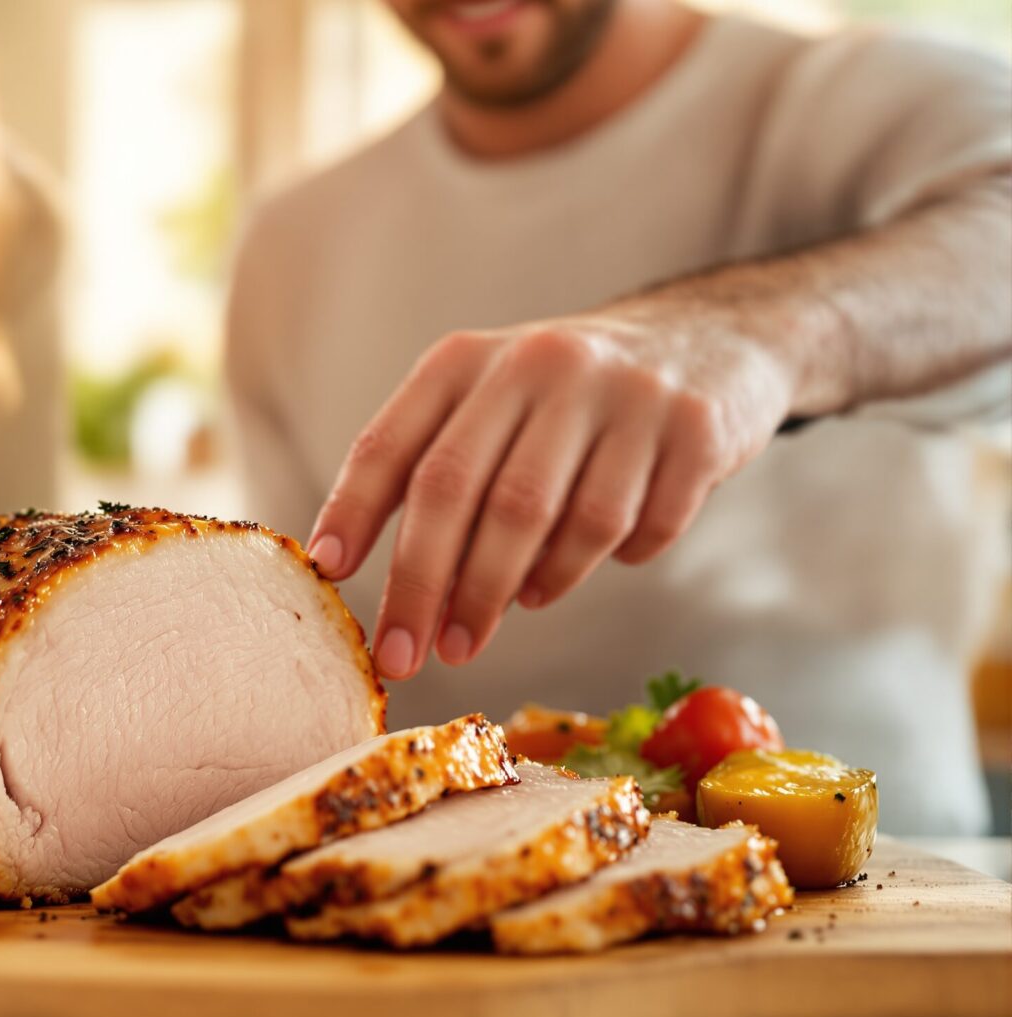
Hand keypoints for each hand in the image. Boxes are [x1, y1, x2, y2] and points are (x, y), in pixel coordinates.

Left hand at [307, 312, 796, 679]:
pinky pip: (638, 530)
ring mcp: (623, 394)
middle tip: (409, 657)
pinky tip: (592, 563)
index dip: (352, 511)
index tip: (328, 574)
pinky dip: (606, 564)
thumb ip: (429, 474)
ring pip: (554, 523)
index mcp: (468, 361)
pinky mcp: (694, 430)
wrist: (705, 342)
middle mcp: (539, 365)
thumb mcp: (486, 406)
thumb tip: (363, 578)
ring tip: (503, 611)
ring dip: (517, 589)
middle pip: (464, 493)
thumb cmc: (562, 403)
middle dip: (427, 588)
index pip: (393, 444)